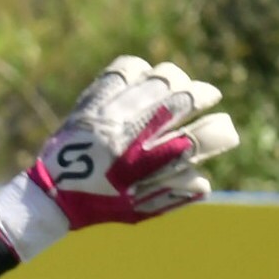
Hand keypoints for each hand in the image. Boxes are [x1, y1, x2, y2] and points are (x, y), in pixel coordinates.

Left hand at [30, 57, 238, 227]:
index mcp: (149, 166)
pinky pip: (126, 69)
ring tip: (179, 84)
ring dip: (176, 79)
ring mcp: (113, 115)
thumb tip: (204, 181)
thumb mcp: (141, 209)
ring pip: (160, 79)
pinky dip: (140, 70)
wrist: (52, 193)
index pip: (199, 139)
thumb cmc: (101, 204)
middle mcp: (133, 136)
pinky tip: (143, 79)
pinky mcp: (94, 102)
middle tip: (208, 95)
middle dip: (204, 94)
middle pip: (184, 98)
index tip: (225, 130)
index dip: (221, 131)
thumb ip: (175, 194)